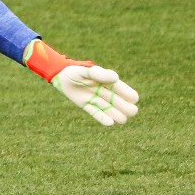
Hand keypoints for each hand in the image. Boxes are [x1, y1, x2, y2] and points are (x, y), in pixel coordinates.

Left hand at [24, 40, 139, 125]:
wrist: (60, 75)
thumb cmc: (76, 71)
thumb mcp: (88, 71)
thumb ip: (100, 74)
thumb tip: (116, 78)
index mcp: (108, 82)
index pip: (125, 91)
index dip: (130, 95)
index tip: (133, 99)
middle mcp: (104, 91)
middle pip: (121, 103)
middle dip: (126, 108)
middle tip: (130, 112)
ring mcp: (95, 99)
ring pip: (110, 110)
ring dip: (117, 115)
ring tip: (121, 119)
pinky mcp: (86, 105)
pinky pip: (96, 113)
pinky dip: (103, 118)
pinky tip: (110, 123)